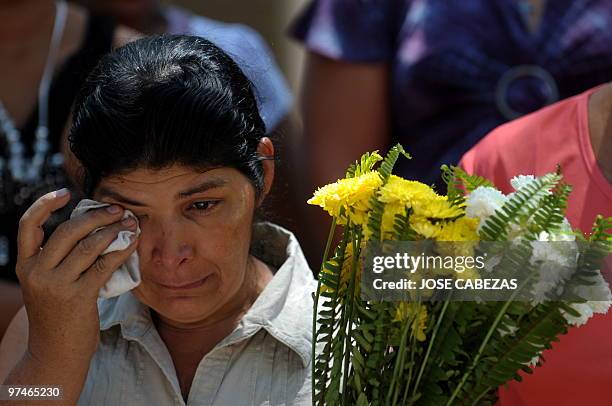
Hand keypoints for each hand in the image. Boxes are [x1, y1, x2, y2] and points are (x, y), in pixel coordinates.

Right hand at [16, 189, 138, 368]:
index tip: (64, 193)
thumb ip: (59, 259)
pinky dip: (121, 250)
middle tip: (117, 209)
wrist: (55, 355)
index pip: (28, 225)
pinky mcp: (78, 297)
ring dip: (113, 231)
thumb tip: (90, 228)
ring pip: (88, 246)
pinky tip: (132, 243)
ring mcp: (56, 285)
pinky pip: (104, 265)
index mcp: (26, 265)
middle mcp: (37, 272)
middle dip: (96, 216)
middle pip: (67, 230)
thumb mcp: (47, 285)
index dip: (45, 205)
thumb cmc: (57, 316)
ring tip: (130, 224)